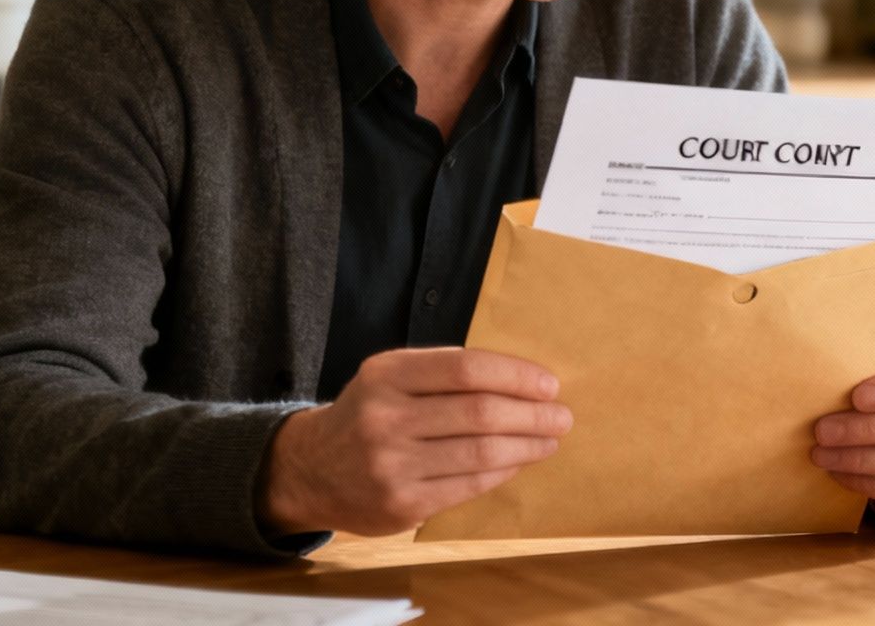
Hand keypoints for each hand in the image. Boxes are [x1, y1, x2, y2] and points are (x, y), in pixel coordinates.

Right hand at [257, 347, 571, 536]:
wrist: (312, 470)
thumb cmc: (370, 414)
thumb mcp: (391, 377)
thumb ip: (444, 373)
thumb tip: (523, 381)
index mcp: (386, 375)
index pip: (466, 368)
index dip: (516, 375)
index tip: (549, 384)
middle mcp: (384, 418)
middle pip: (479, 412)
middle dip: (532, 414)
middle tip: (562, 416)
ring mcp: (391, 465)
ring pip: (480, 452)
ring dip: (527, 446)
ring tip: (550, 440)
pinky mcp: (402, 504)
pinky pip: (469, 485)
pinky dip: (503, 471)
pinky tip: (519, 461)